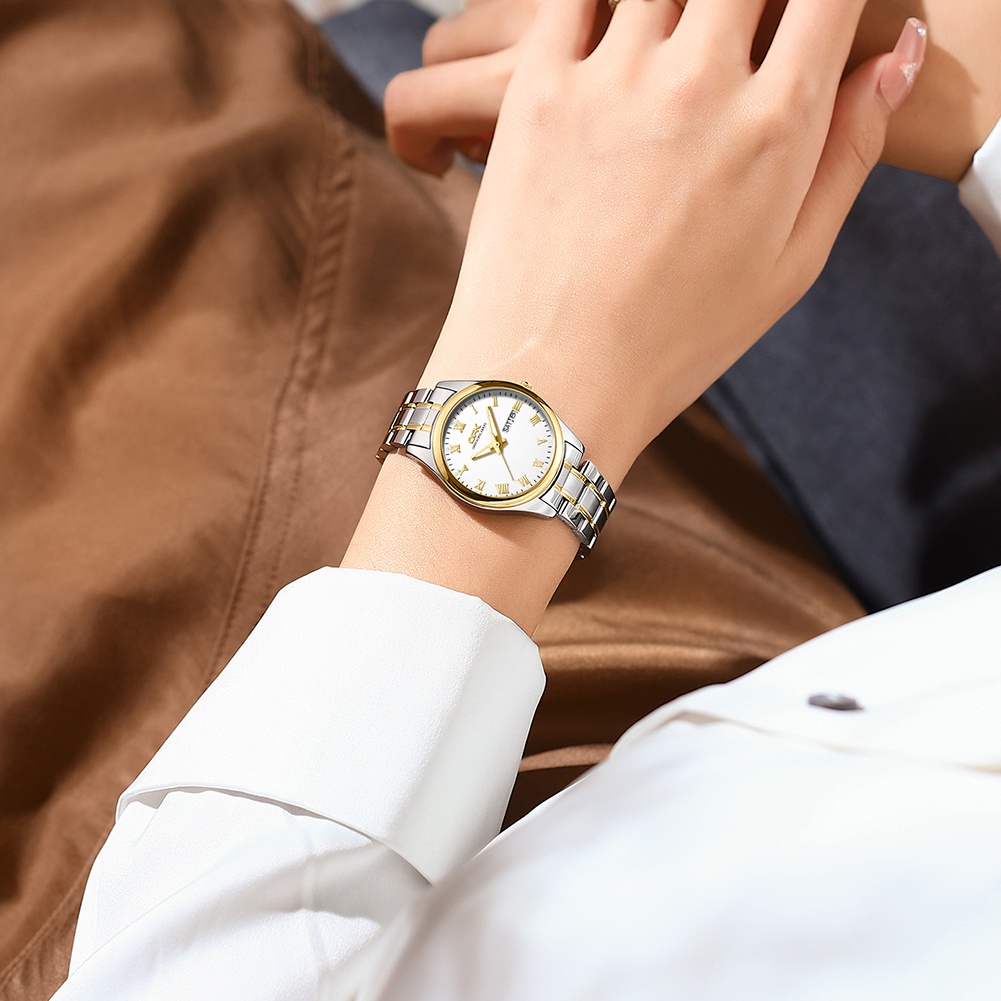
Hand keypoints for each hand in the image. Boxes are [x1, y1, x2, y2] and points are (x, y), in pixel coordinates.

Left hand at [422, 0, 926, 484]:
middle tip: (731, 47)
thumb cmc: (676, 337)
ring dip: (676, 8)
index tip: (805, 21)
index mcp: (777, 125)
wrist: (554, 376)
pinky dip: (597, 2)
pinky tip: (611, 37)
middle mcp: (699, 83)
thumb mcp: (791, 265)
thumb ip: (850, 151)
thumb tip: (894, 55)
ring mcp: (613, 80)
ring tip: (671, 58)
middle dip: (750, 2)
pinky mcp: (538, 89)